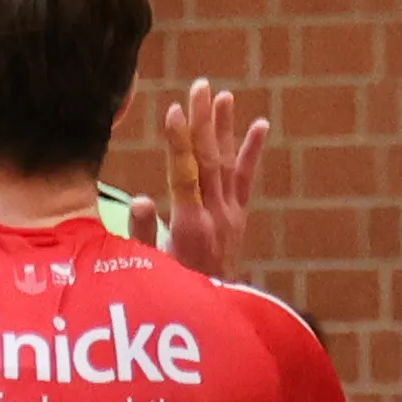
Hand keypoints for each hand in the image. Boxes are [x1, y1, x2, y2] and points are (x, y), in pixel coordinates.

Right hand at [151, 78, 272, 278]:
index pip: (184, 175)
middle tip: (199, 87)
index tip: (173, 110)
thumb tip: (141, 200)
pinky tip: (260, 126)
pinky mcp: (239, 217)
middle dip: (203, 122)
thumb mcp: (151, 269)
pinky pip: (246, 179)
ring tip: (223, 96)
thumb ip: (145, 235)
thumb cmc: (173, 293)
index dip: (179, 142)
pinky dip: (252, 152)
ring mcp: (231, 215)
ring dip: (224, 128)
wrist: (213, 314)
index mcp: (190, 227)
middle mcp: (215, 216)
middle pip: (208, 160)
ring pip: (227, 164)